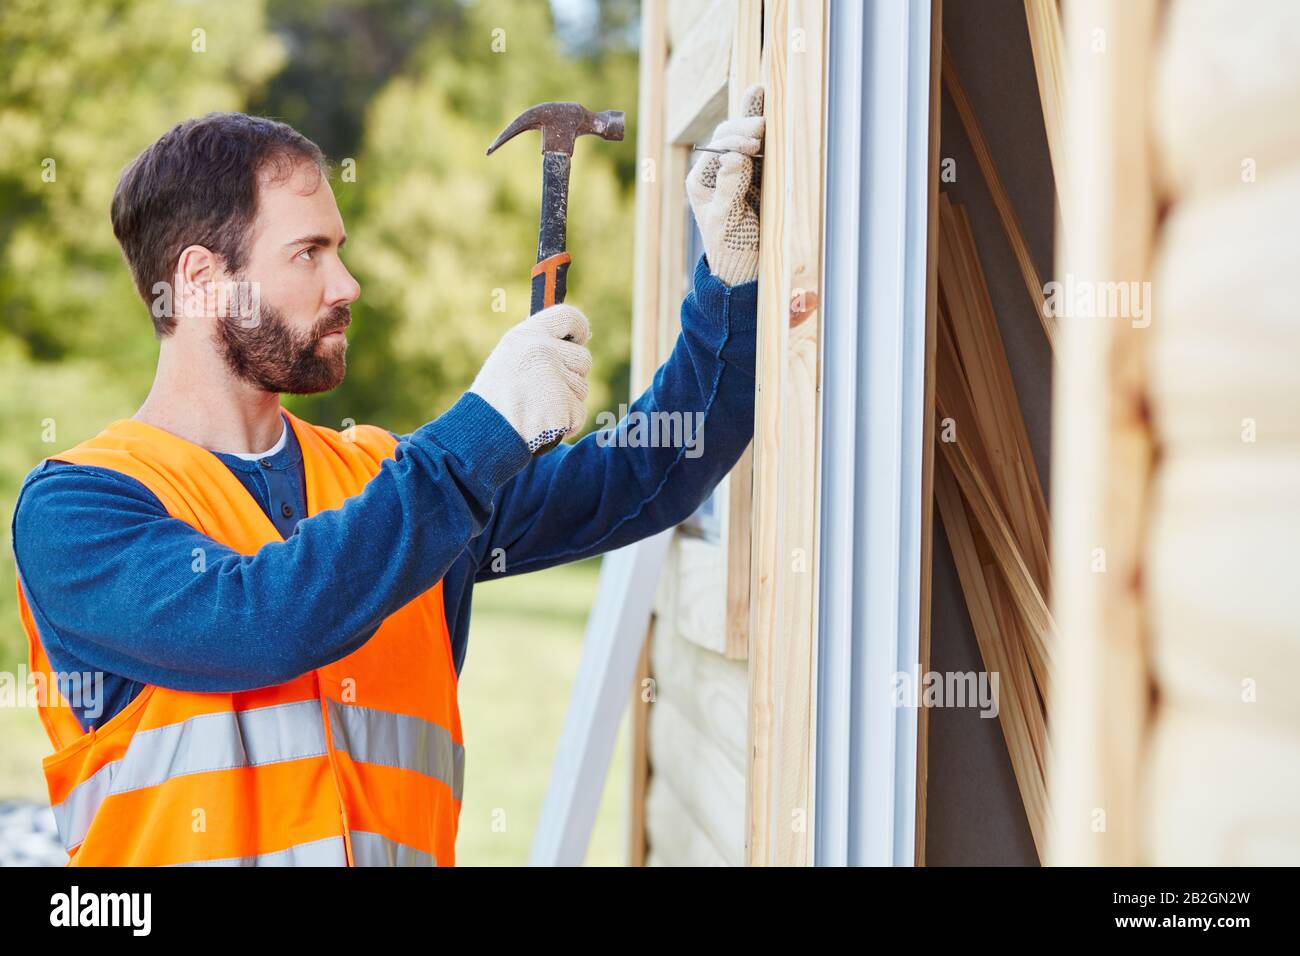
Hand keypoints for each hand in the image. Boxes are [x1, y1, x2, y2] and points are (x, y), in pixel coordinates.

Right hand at [469, 304, 591, 453]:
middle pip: (583, 359)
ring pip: (582, 389)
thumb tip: (572, 341)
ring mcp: (554, 379)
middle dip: (571, 377)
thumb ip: (538, 345)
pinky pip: (578, 414)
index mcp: (527, 335)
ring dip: (566, 403)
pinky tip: (541, 425)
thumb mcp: (509, 358)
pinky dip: (565, 424)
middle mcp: (543, 351)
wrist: (480, 434)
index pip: (569, 317)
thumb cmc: (494, 398)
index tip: (577, 341)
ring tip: (536, 409)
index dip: (579, 330)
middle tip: (543, 391)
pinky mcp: (562, 407)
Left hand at [686, 84, 764, 286]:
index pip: (718, 147)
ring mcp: (737, 171)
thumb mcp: (726, 220)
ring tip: (762, 98)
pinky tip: (759, 96)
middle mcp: (717, 171)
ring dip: (753, 120)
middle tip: (763, 126)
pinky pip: (758, 146)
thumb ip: (729, 188)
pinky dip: (762, 127)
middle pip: (728, 135)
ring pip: (743, 136)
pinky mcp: (755, 175)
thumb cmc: (730, 247)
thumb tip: (731, 156)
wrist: (747, 267)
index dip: (735, 141)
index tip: (753, 146)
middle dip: (745, 127)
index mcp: (702, 180)